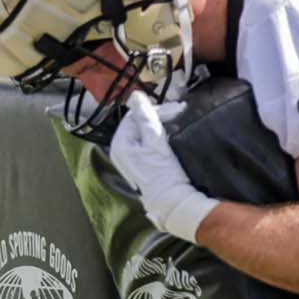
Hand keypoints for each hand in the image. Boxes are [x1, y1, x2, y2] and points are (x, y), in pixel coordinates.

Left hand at [108, 92, 217, 241]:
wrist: (173, 202)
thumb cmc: (164, 174)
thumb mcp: (155, 141)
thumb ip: (145, 117)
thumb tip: (135, 96)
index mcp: (120, 145)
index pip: (134, 115)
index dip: (154, 109)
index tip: (173, 109)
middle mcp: (122, 152)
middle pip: (139, 124)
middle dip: (159, 116)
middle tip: (178, 112)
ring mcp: (131, 160)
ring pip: (145, 133)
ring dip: (161, 125)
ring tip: (177, 121)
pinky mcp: (142, 166)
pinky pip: (149, 144)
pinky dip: (160, 137)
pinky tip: (172, 135)